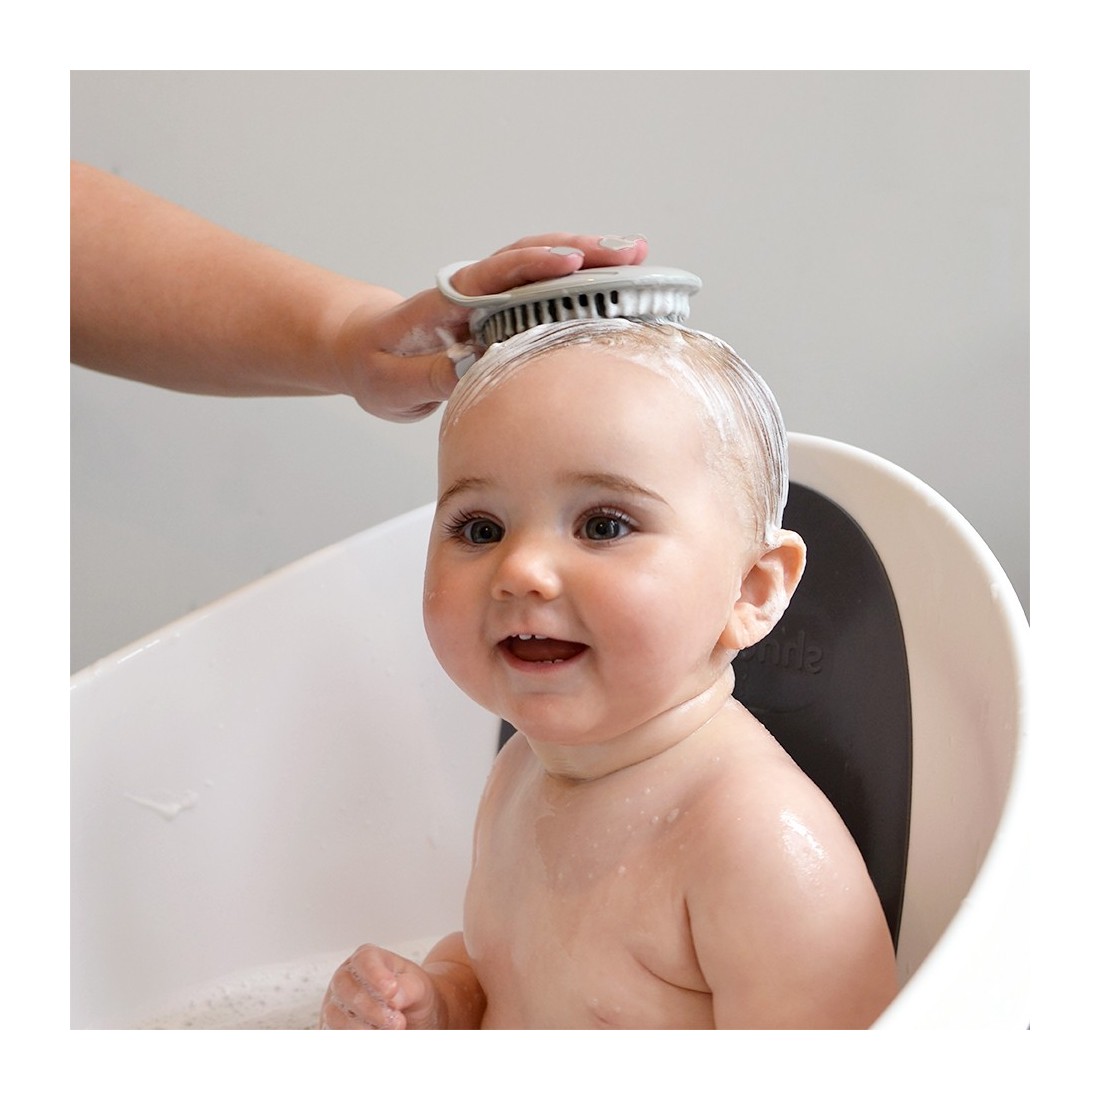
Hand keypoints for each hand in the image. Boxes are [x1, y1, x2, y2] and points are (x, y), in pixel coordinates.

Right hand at [319, 944, 442, 1028]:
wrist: (410, 1017)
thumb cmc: (410, 995)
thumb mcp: (418, 987)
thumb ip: (408, 988)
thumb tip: (394, 997)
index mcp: (368, 959)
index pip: (364, 960)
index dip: (375, 975)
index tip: (391, 991)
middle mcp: (346, 977)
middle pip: (346, 988)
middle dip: (372, 1009)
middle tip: (398, 1022)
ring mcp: (336, 1002)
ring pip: (335, 1015)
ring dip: (364, 1029)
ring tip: (390, 1034)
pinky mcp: (332, 1027)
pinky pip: (335, 1034)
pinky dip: (356, 1040)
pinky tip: (378, 1042)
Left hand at [333, 232, 648, 421]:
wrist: (364, 352)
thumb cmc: (375, 367)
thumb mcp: (391, 384)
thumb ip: (428, 377)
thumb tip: (468, 368)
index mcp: (444, 302)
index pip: (495, 276)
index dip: (534, 267)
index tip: (571, 263)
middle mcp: (472, 290)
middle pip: (531, 259)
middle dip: (583, 252)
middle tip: (630, 253)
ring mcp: (490, 295)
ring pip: (544, 267)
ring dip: (589, 259)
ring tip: (635, 256)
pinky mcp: (503, 309)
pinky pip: (545, 287)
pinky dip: (580, 280)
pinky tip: (616, 281)